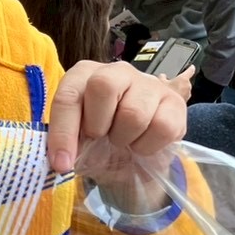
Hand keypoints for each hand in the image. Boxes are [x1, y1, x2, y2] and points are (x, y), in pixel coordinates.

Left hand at [47, 60, 186, 176]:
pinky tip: (142, 144)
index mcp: (85, 75)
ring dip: (124, 139)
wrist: (136, 149)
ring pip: (134, 113)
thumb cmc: (102, 138)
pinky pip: (162, 127)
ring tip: (122, 140)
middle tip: (100, 138)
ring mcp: (149, 84)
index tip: (61, 163)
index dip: (63, 132)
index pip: (69, 95)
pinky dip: (148, 146)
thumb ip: (67, 142)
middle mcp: (117, 71)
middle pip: (103, 86)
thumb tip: (60, 160)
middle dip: (98, 124)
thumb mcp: (79, 139)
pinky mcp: (175, 102)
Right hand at [159, 65, 194, 102]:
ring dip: (179, 89)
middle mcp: (188, 87)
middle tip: (171, 83)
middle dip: (179, 81)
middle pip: (185, 81)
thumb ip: (162, 77)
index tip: (191, 66)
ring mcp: (188, 95)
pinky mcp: (186, 102)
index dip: (190, 68)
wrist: (167, 110)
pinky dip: (178, 96)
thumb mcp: (160, 82)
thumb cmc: (166, 95)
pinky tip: (170, 98)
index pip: (190, 71)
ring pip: (184, 89)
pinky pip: (182, 96)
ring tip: (170, 91)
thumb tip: (162, 76)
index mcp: (183, 79)